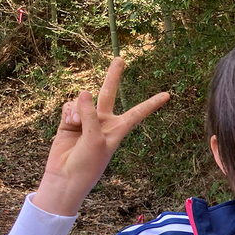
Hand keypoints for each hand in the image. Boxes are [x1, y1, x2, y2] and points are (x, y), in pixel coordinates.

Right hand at [34, 58, 169, 215]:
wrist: (65, 176)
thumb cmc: (87, 163)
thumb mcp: (95, 139)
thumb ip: (90, 114)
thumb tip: (83, 91)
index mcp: (119, 129)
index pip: (138, 113)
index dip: (152, 104)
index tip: (168, 95)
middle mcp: (104, 121)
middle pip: (109, 93)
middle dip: (113, 76)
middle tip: (121, 59)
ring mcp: (87, 119)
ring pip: (82, 100)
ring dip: (78, 110)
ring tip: (76, 126)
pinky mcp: (70, 120)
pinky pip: (70, 106)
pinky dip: (68, 113)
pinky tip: (69, 125)